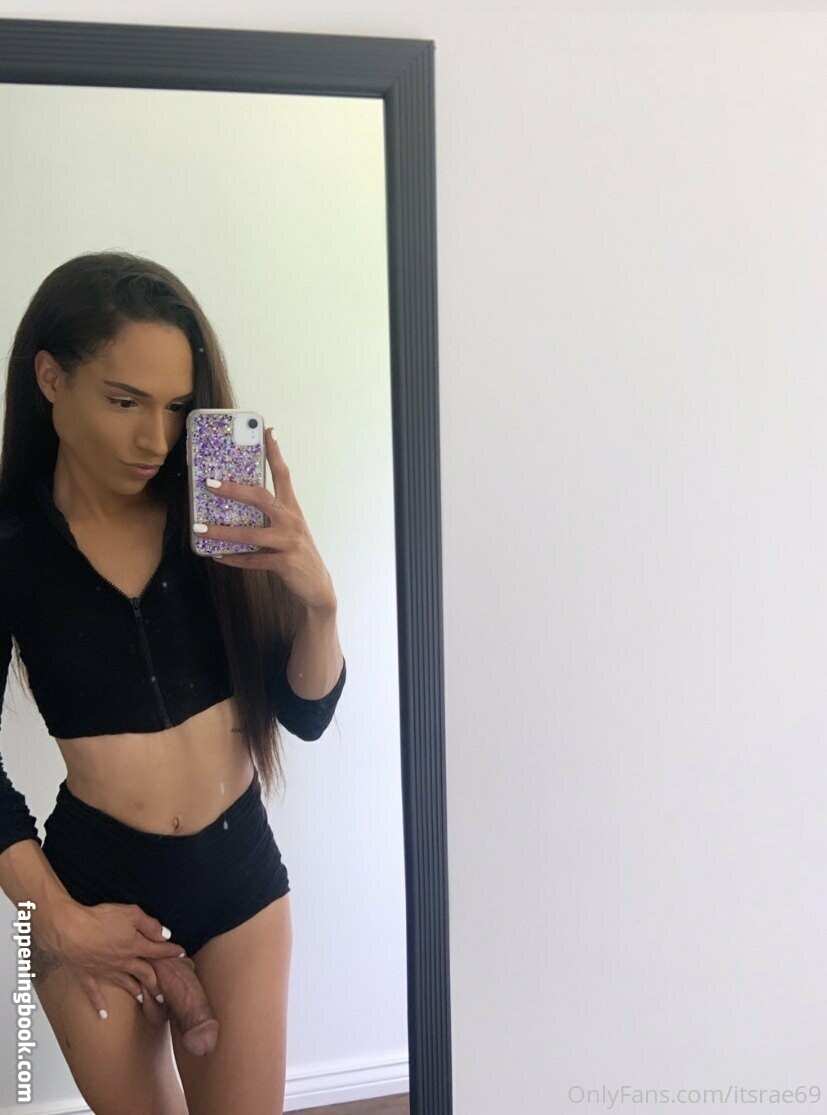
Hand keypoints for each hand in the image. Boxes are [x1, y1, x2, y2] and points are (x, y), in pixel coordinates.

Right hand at [43, 899, 187, 1018]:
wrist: (70, 931)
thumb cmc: (100, 919)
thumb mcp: (131, 913)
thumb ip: (149, 925)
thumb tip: (164, 934)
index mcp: (134, 946)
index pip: (157, 951)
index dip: (171, 951)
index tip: (181, 954)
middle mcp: (123, 962)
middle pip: (145, 973)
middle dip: (157, 982)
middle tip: (166, 992)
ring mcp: (105, 971)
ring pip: (125, 984)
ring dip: (137, 992)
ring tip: (145, 1001)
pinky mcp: (87, 976)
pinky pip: (94, 993)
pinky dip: (99, 1005)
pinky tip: (103, 1014)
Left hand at [195, 427, 336, 610]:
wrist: (318, 585)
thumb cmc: (297, 552)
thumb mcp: (289, 528)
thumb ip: (271, 514)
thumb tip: (237, 502)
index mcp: (292, 508)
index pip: (283, 474)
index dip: (275, 453)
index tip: (267, 431)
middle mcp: (291, 521)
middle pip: (261, 498)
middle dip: (234, 490)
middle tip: (210, 484)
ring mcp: (289, 542)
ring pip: (250, 534)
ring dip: (222, 532)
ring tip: (200, 529)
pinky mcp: (284, 563)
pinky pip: (253, 560)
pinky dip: (234, 559)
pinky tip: (218, 556)